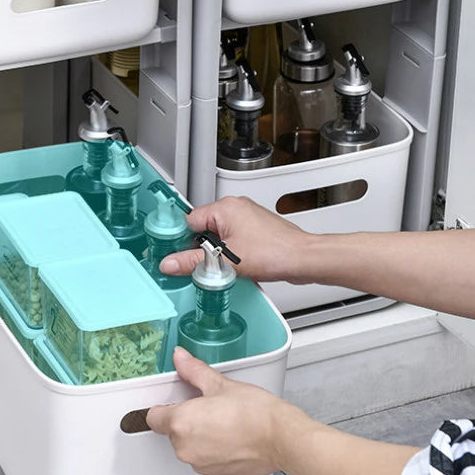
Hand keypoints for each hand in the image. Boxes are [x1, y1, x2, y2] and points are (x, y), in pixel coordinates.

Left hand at [146, 347, 300, 474]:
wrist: (280, 437)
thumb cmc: (253, 412)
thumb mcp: (219, 383)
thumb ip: (193, 370)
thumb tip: (180, 358)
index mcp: (180, 423)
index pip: (153, 417)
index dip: (164, 406)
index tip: (175, 401)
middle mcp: (186, 448)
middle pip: (172, 431)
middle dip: (186, 419)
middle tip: (207, 406)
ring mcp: (200, 464)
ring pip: (189, 446)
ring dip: (199, 435)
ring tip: (222, 421)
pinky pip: (204, 459)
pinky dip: (212, 450)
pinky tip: (229, 436)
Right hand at [159, 196, 312, 283]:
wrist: (304, 259)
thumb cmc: (275, 253)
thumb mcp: (226, 261)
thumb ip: (193, 262)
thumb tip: (170, 263)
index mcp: (225, 207)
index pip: (189, 221)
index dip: (182, 241)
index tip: (177, 256)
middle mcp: (236, 207)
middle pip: (203, 229)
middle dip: (202, 250)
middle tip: (205, 266)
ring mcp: (247, 217)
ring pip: (218, 236)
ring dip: (217, 254)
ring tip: (226, 267)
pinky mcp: (255, 229)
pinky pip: (233, 240)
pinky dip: (230, 254)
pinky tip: (236, 267)